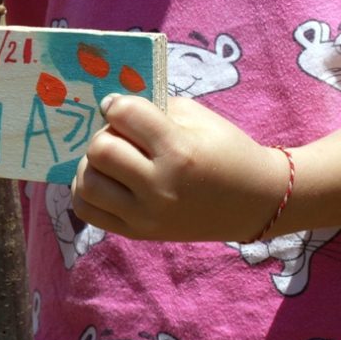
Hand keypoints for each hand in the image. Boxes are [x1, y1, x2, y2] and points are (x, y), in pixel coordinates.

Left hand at [71, 95, 286, 241]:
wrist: (255, 201)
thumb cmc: (225, 151)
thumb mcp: (197, 118)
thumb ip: (151, 109)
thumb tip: (108, 107)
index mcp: (178, 150)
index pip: (124, 115)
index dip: (117, 106)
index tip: (123, 110)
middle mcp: (159, 186)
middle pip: (99, 150)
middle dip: (104, 135)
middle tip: (120, 138)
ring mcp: (146, 215)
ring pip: (87, 184)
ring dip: (91, 165)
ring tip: (110, 162)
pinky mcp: (137, 233)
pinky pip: (87, 212)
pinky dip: (85, 192)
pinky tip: (102, 181)